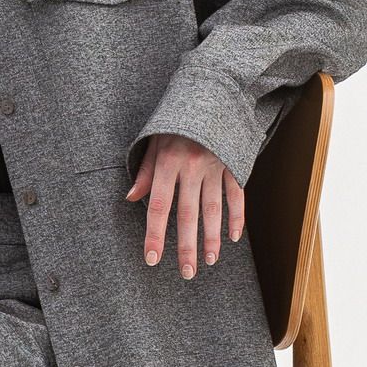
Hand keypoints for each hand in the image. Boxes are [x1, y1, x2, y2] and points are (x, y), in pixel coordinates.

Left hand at [125, 133, 244, 276]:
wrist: (211, 93)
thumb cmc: (175, 121)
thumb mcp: (154, 141)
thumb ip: (144, 172)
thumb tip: (130, 198)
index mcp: (168, 162)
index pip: (158, 206)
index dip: (154, 234)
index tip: (152, 259)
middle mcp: (192, 168)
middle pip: (188, 214)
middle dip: (186, 246)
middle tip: (186, 273)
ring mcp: (214, 167)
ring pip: (214, 208)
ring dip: (212, 237)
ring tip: (209, 261)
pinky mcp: (232, 164)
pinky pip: (236, 194)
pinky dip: (237, 216)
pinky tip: (233, 237)